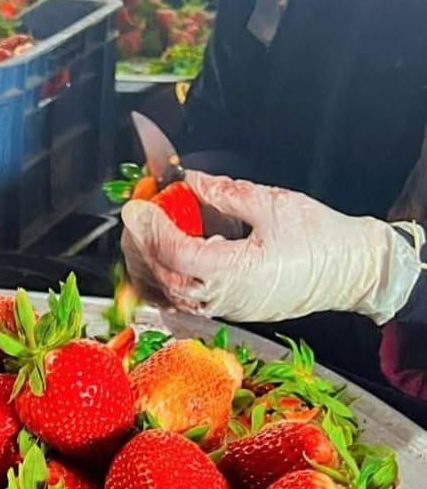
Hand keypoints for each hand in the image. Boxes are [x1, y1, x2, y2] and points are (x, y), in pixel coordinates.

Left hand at [120, 170, 422, 325]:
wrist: (353, 271)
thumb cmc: (322, 241)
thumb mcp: (273, 204)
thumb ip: (226, 193)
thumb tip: (194, 180)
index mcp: (234, 272)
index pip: (175, 253)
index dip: (150, 229)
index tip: (137, 208)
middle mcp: (224, 297)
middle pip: (164, 275)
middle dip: (142, 245)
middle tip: (134, 217)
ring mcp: (226, 307)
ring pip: (170, 294)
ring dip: (149, 266)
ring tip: (140, 237)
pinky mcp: (230, 309)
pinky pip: (185, 301)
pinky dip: (165, 282)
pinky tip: (157, 262)